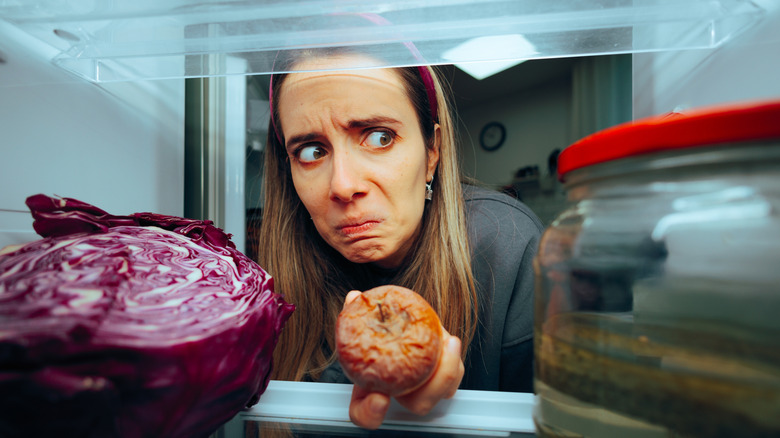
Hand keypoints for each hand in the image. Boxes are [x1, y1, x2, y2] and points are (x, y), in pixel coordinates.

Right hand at [342, 290, 464, 429]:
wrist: (396, 337)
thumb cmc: (378, 339)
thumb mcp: (362, 327)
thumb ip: (356, 314)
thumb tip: (354, 297)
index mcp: (372, 391)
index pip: (364, 413)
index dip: (371, 412)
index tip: (379, 399)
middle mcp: (401, 395)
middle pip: (418, 405)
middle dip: (433, 386)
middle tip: (438, 357)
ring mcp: (424, 389)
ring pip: (442, 392)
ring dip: (449, 369)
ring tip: (449, 341)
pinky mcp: (442, 377)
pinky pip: (454, 374)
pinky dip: (453, 357)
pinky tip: (448, 338)